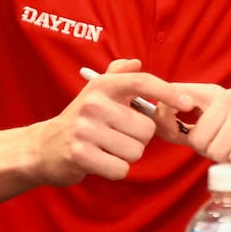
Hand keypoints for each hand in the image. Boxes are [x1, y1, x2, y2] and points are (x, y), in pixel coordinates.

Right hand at [32, 60, 188, 186]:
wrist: (43, 147)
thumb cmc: (78, 121)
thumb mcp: (95, 94)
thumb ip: (117, 76)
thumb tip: (136, 62)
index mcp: (102, 86)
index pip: (142, 82)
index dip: (168, 92)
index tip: (187, 103)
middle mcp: (93, 103)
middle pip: (145, 129)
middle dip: (137, 139)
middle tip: (115, 136)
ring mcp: (85, 129)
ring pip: (135, 151)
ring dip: (126, 155)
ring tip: (106, 148)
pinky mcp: (80, 154)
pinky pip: (121, 168)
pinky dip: (114, 169)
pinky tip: (99, 161)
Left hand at [160, 83, 230, 173]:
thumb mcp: (217, 131)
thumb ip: (187, 127)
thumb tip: (155, 122)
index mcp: (213, 93)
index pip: (175, 95)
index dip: (167, 117)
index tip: (177, 132)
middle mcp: (229, 96)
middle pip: (196, 137)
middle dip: (209, 152)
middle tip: (229, 148)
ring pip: (215, 150)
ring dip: (227, 160)